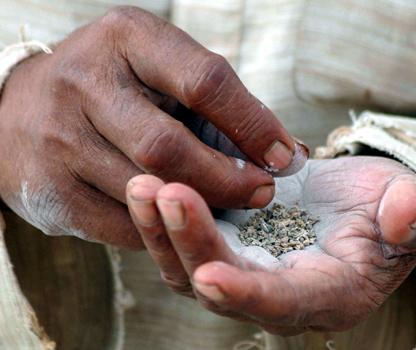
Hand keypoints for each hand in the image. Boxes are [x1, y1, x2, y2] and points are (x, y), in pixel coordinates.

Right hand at [0, 6, 305, 247]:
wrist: (24, 110)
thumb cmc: (117, 88)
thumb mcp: (161, 71)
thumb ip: (220, 106)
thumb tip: (287, 153)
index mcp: (128, 38)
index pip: (205, 81)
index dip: (254, 124)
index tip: (284, 157)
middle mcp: (85, 81)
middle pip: (169, 146)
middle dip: (227, 180)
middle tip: (261, 194)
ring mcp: (59, 137)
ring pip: (145, 190)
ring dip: (199, 208)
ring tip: (228, 208)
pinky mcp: (49, 187)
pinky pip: (120, 225)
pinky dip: (161, 228)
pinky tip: (181, 220)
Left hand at [126, 156, 415, 334]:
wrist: (361, 200)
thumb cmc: (392, 207)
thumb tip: (402, 214)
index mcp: (327, 294)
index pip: (282, 305)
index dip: (247, 295)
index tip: (210, 274)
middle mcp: (276, 293)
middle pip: (220, 285)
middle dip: (190, 244)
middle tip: (164, 193)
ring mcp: (245, 270)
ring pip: (189, 267)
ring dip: (162, 231)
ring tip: (142, 184)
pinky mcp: (226, 244)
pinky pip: (183, 241)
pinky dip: (161, 219)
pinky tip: (146, 182)